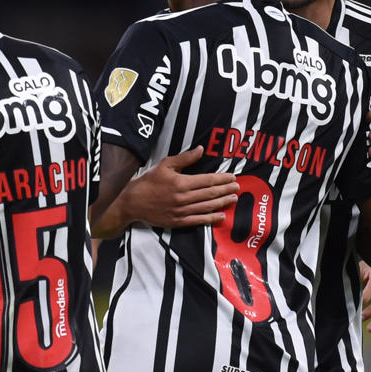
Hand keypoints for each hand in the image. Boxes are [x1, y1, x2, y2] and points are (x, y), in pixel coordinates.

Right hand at [118, 146, 238, 228]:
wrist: (133, 202)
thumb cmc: (148, 182)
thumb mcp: (165, 165)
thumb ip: (185, 158)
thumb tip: (200, 149)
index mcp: (181, 182)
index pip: (208, 180)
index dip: (222, 179)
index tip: (232, 177)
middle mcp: (183, 197)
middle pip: (210, 193)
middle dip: (226, 190)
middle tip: (237, 187)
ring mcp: (181, 211)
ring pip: (207, 206)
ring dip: (222, 202)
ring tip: (233, 198)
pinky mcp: (177, 221)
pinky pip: (198, 220)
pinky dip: (210, 218)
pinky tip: (220, 215)